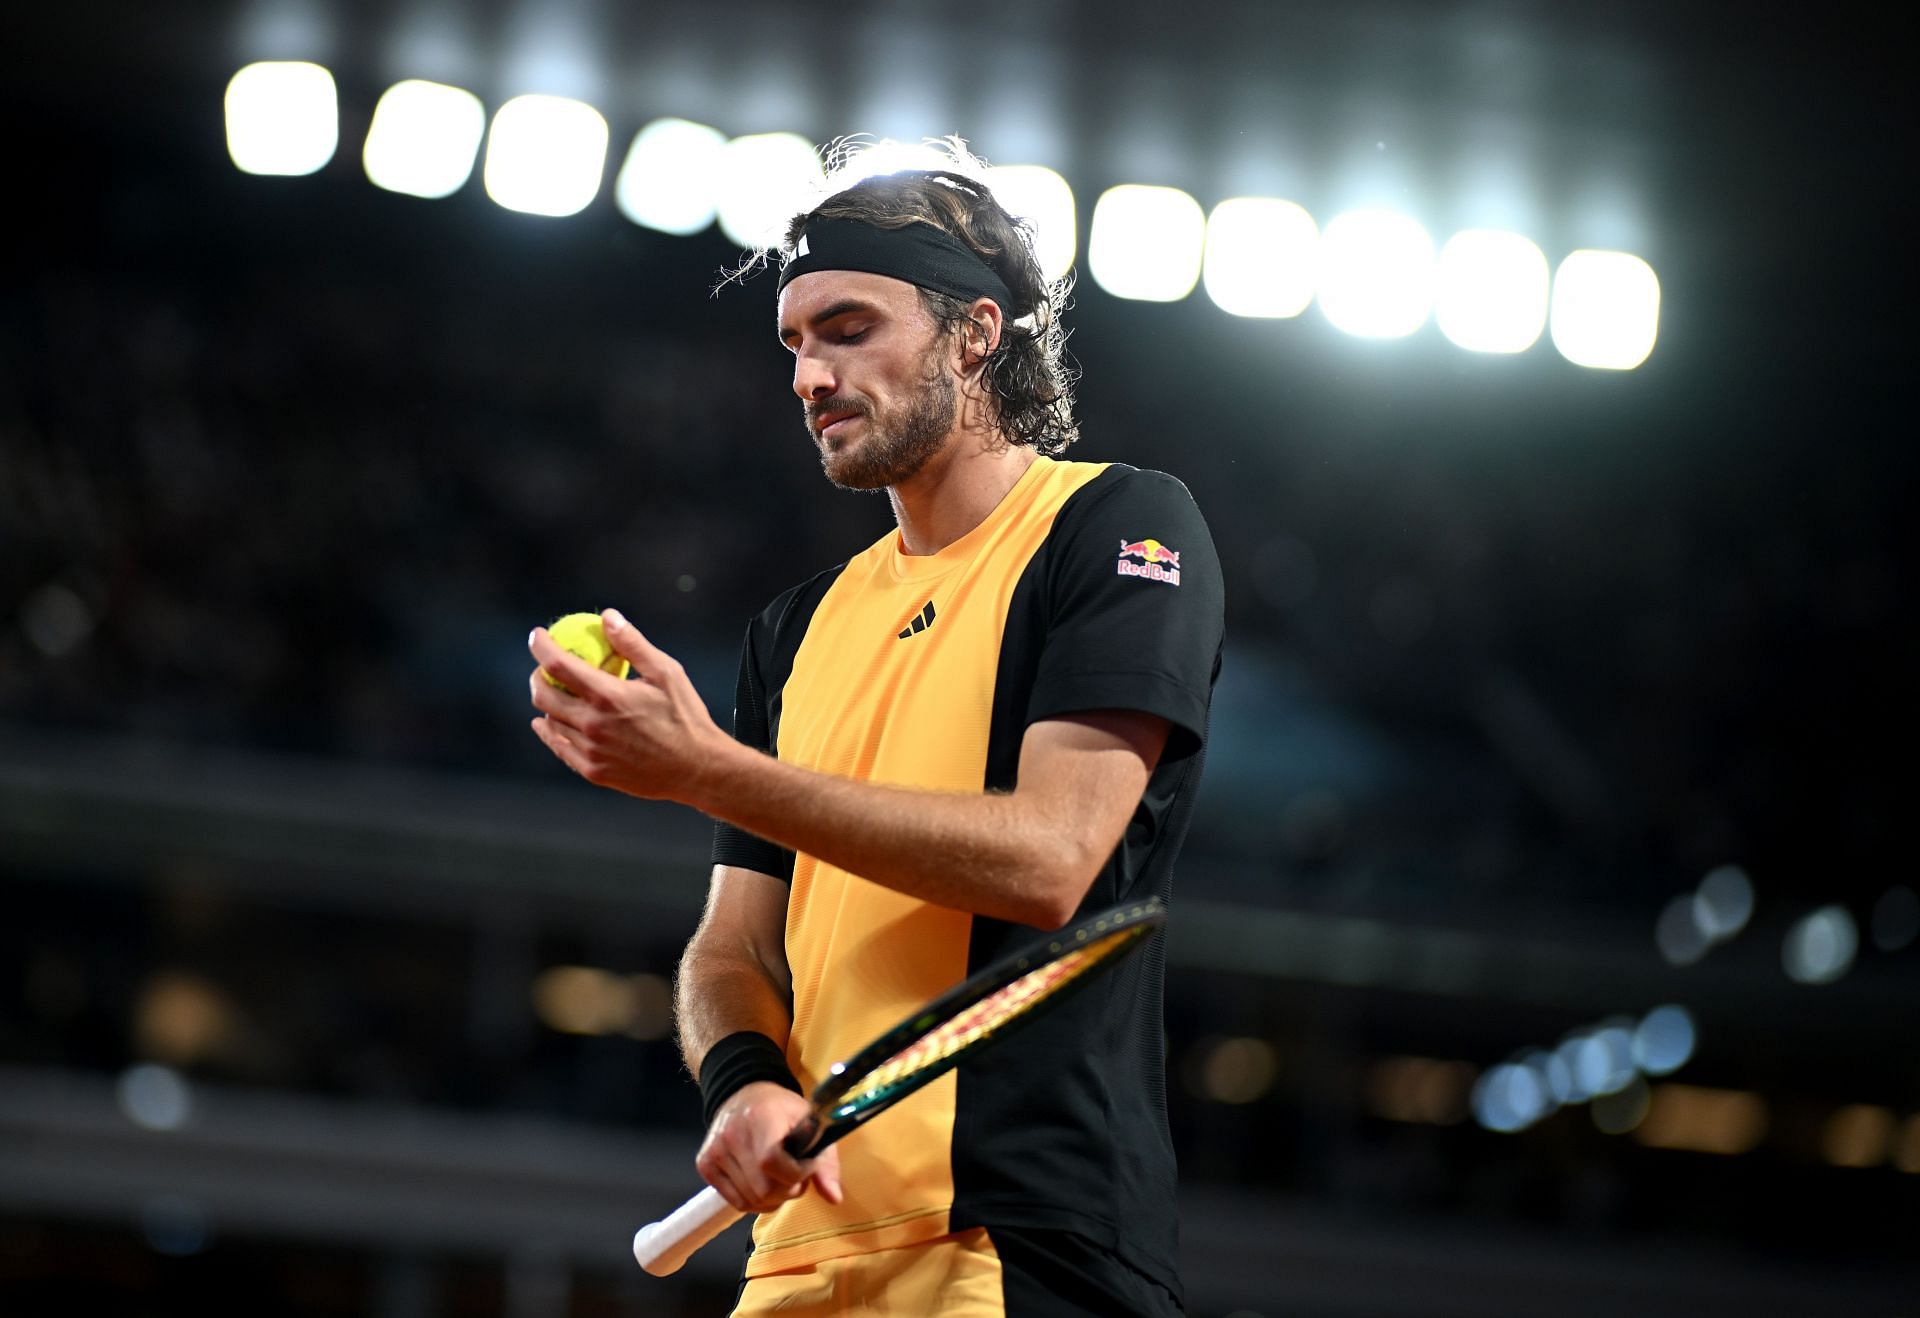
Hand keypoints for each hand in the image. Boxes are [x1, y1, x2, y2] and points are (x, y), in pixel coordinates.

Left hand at [528, 609, 734, 803]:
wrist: (696, 768)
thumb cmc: (686, 718)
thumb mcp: (666, 673)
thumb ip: (633, 644)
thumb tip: (608, 617)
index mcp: (609, 696)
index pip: (558, 665)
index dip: (542, 646)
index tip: (538, 637)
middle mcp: (593, 724)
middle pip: (543, 695)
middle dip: (538, 675)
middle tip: (546, 668)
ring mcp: (591, 750)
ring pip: (550, 722)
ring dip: (548, 704)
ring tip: (560, 695)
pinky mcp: (593, 770)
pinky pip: (559, 748)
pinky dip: (550, 732)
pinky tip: (549, 725)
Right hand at [695, 1082, 843, 1214]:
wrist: (743, 1093)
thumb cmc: (782, 1109)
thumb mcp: (810, 1122)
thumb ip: (825, 1161)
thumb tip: (834, 1198)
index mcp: (760, 1118)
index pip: (771, 1162)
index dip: (796, 1173)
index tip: (807, 1164)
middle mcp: (731, 1135)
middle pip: (763, 1189)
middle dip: (788, 1189)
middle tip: (795, 1174)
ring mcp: (715, 1151)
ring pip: (750, 1201)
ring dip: (773, 1198)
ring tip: (779, 1178)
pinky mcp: (705, 1165)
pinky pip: (736, 1203)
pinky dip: (755, 1201)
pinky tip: (763, 1183)